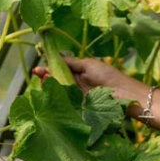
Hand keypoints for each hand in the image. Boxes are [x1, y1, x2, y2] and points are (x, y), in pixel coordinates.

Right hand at [32, 57, 148, 100]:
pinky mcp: (78, 104)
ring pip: (58, 89)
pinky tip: (48, 89)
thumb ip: (71, 62)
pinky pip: (64, 99)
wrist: (121, 93)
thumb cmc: (107, 75)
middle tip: (38, 72)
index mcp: (79, 71)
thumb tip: (57, 56)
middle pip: (56, 79)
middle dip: (45, 75)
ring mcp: (76, 94)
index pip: (60, 68)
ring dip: (48, 84)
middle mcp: (76, 83)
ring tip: (43, 78)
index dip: (49, 67)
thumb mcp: (88, 65)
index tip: (39, 66)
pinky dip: (55, 95)